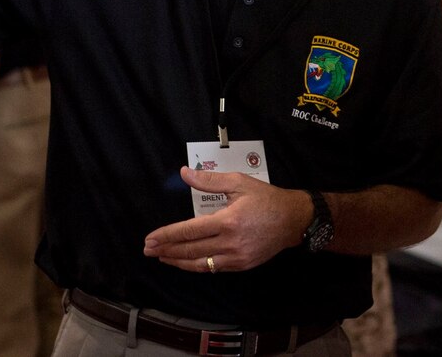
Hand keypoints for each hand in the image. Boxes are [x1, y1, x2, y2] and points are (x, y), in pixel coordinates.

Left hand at [143, 167, 310, 273]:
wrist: (293, 220)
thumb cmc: (266, 198)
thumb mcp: (239, 182)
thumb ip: (210, 180)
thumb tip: (186, 173)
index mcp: (228, 221)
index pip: (189, 230)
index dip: (167, 235)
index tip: (150, 238)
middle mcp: (230, 242)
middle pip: (190, 250)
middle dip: (166, 249)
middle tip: (148, 249)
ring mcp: (236, 257)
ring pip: (199, 263)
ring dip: (178, 261)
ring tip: (162, 257)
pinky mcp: (241, 265)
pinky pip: (213, 268)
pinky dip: (197, 265)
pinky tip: (187, 261)